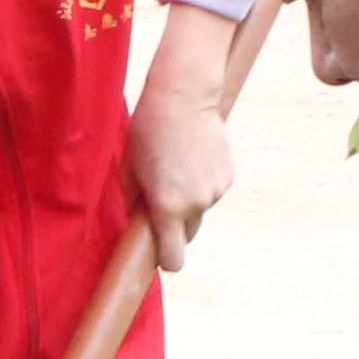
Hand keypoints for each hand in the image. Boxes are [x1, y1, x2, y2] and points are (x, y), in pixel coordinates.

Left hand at [130, 85, 237, 266]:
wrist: (182, 98)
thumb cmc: (148, 132)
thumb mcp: (130, 171)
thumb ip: (135, 204)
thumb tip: (141, 224)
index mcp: (167, 206)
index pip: (173, 258)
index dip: (166, 259)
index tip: (159, 255)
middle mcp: (196, 203)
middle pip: (187, 234)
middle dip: (175, 225)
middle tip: (163, 198)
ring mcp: (215, 190)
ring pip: (200, 211)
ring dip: (190, 200)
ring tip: (178, 168)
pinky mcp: (228, 176)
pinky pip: (212, 192)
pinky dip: (203, 184)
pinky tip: (193, 159)